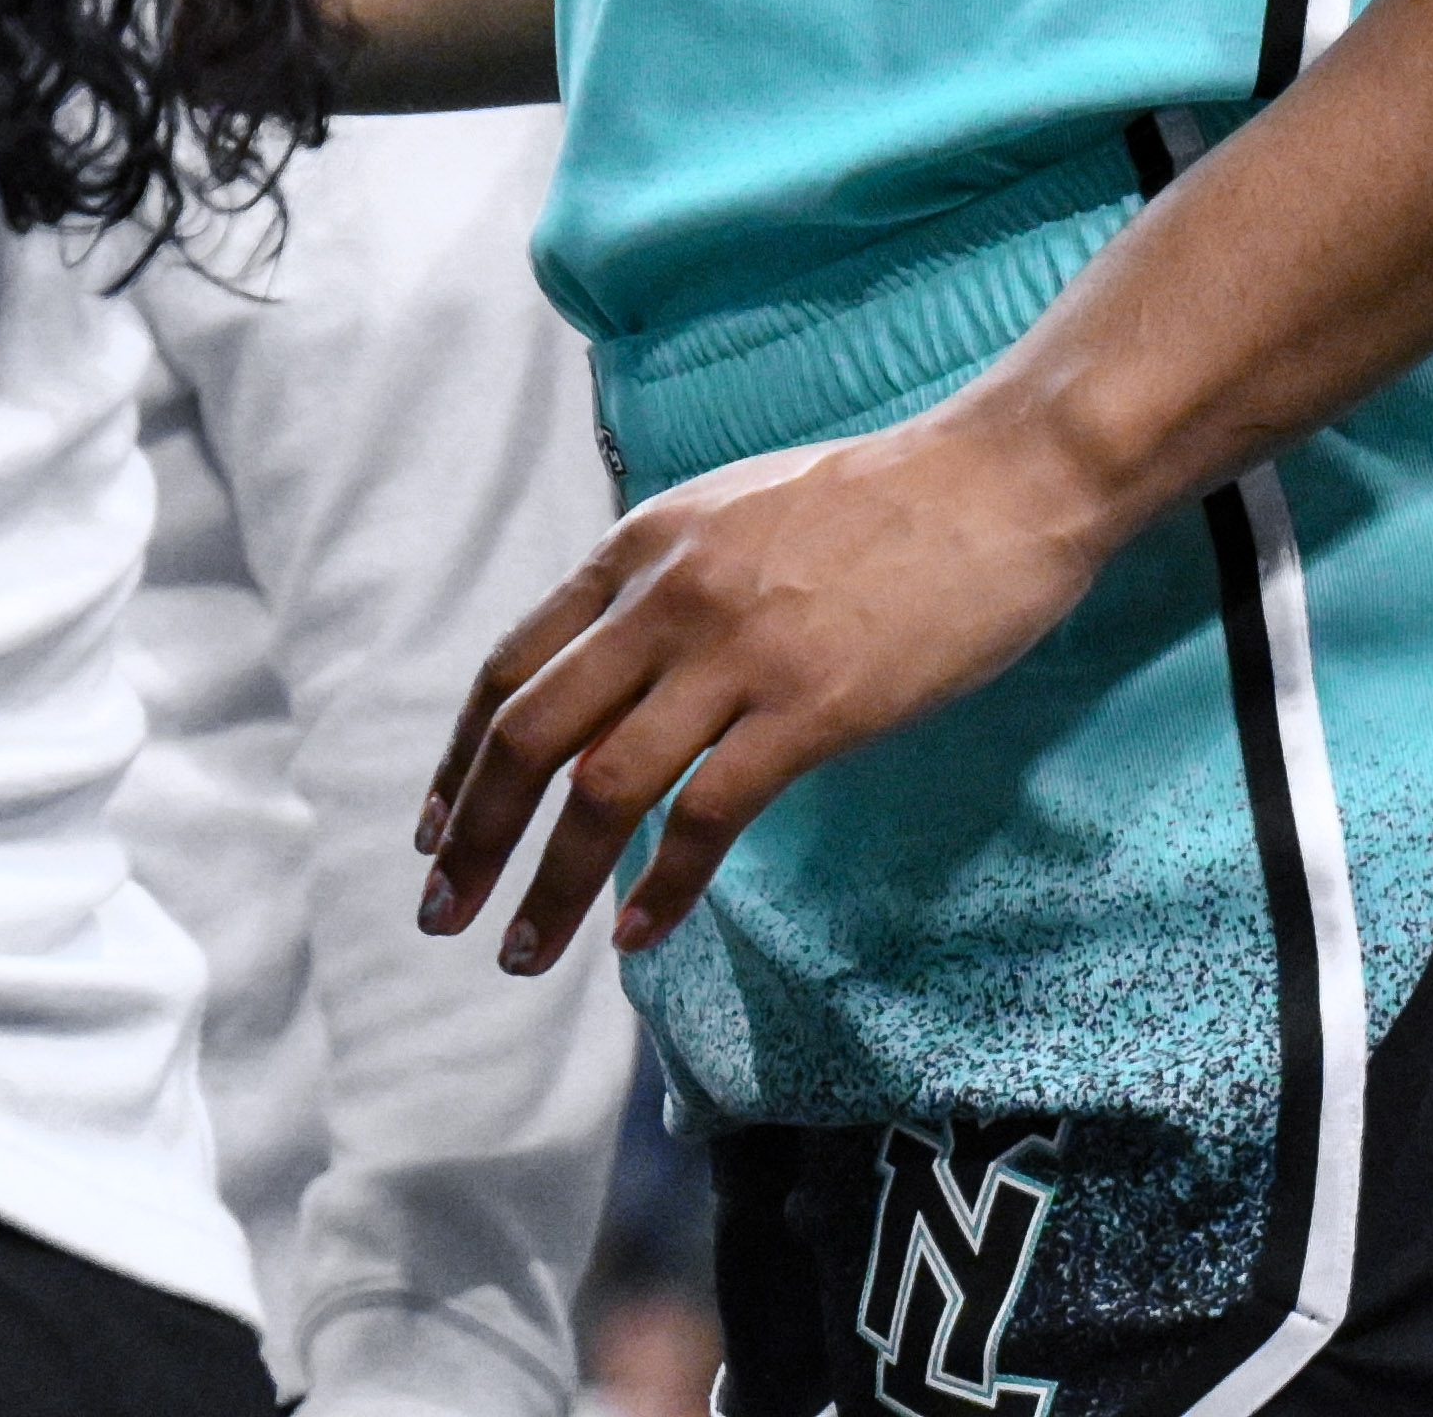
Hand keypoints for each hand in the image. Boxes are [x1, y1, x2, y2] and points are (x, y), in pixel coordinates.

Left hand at [420, 393, 1126, 971]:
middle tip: (441, 910)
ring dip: (552, 881)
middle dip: (476, 833)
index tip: (437, 827)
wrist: (996, 480)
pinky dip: (663, 886)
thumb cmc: (878, 503)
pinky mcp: (812, 709)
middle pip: (532, 731)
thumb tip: (614, 660)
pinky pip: (709, 814)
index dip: (463, 755)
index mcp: (635, 548)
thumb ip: (663, 583)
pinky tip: (636, 935)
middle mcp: (662, 598)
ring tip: (523, 953)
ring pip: (604, 786)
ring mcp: (734, 654)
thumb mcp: (729, 517)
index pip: (512, 664)